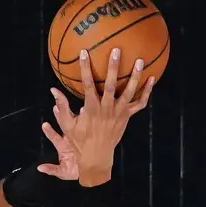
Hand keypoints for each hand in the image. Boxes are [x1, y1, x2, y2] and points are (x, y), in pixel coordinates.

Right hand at [39, 49, 153, 187]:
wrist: (98, 156)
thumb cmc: (80, 140)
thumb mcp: (68, 125)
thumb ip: (61, 107)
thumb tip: (53, 90)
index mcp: (91, 108)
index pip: (87, 84)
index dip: (85, 68)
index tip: (83, 52)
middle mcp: (107, 108)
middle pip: (111, 85)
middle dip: (113, 67)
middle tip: (116, 50)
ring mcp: (119, 112)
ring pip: (129, 92)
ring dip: (135, 76)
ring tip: (139, 61)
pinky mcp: (127, 116)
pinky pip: (140, 103)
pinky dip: (147, 92)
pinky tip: (152, 79)